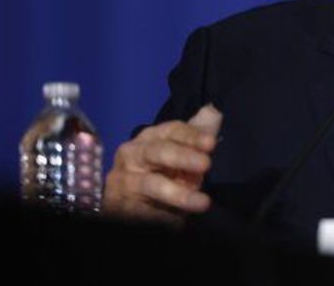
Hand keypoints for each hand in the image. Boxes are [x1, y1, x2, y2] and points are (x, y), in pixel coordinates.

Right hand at [103, 104, 222, 226]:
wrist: (128, 200)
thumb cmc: (162, 170)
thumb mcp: (180, 152)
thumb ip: (197, 134)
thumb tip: (214, 112)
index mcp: (149, 138)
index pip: (171, 131)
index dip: (191, 135)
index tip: (211, 143)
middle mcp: (132, 156)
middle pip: (157, 152)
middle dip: (182, 157)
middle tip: (206, 165)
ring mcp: (123, 182)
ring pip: (150, 185)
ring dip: (177, 194)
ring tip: (202, 203)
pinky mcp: (119, 207)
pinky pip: (140, 212)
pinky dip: (160, 217)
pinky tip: (176, 221)